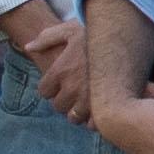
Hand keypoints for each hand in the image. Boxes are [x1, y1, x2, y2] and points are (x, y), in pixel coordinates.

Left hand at [0, 2, 103, 125]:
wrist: (125, 40)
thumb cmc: (96, 34)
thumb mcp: (69, 29)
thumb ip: (47, 38)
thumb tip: (28, 48)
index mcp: (60, 72)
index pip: (44, 92)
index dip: (51, 87)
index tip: (60, 81)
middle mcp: (72, 89)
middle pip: (58, 106)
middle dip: (64, 99)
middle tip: (74, 91)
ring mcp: (89, 100)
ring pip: (74, 117)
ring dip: (77, 111)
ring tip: (85, 101)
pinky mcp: (105, 107)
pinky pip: (92, 124)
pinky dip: (93, 119)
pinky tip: (98, 107)